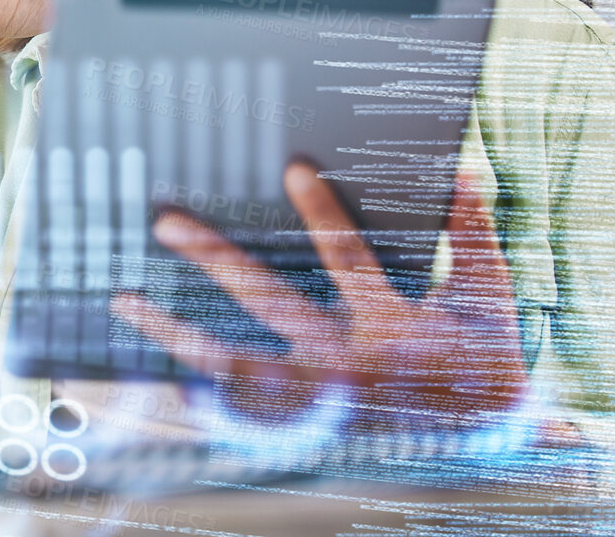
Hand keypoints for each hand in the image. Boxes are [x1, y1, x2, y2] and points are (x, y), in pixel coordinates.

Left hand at [111, 159, 527, 433]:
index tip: (293, 169)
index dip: (324, 215)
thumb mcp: (488, 297)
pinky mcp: (304, 423)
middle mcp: (345, 362)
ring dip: (178, 333)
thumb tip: (460, 170)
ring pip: (236, 363)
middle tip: (166, 222)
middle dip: (216, 260)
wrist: (485, 444)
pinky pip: (240, 409)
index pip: (352, 260)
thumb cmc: (484, 361)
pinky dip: (198, 394)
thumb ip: (473, 234)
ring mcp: (317, 396)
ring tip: (126, 299)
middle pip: (270, 304)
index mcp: (392, 327)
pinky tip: (153, 377)